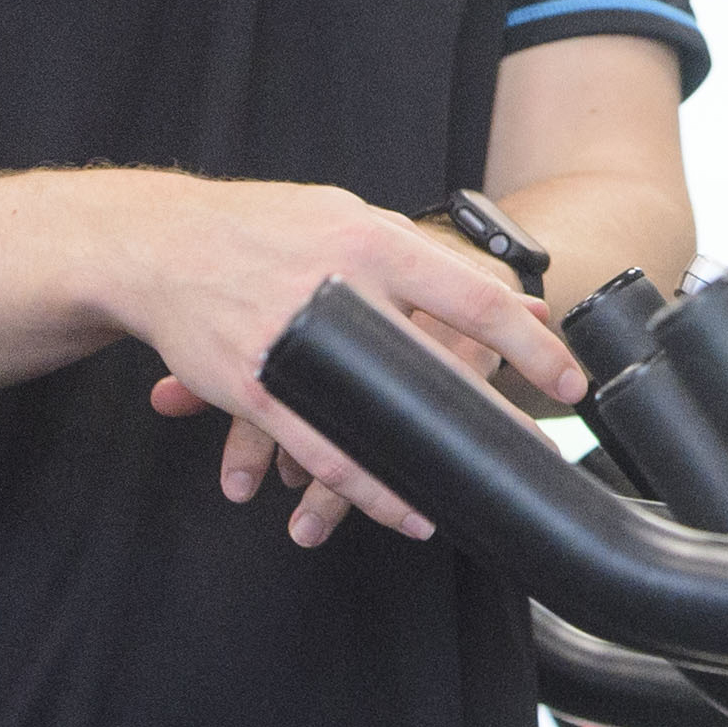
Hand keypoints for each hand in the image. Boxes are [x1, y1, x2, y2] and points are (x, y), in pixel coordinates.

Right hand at [101, 178, 585, 547]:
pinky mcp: (255, 384)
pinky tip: (400, 508)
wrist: (158, 243)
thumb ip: (425, 258)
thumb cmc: (265, 229)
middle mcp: (339, 288)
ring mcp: (293, 340)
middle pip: (434, 363)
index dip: (529, 343)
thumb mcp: (348, 219)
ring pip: (375, 419)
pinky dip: (363, 485)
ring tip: (471, 494)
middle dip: (491, 416)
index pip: (473, 295)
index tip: (569, 380)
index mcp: (372, 240)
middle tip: (536, 452)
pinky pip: (319, 449)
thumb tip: (512, 297)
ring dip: (426, 465)